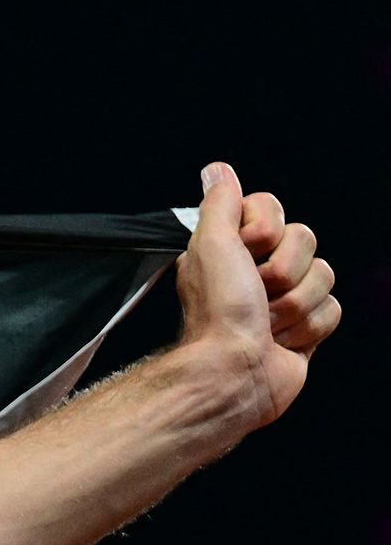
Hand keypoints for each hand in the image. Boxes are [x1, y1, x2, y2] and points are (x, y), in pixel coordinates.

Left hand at [175, 162, 338, 428]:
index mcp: (232, 246)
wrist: (233, 373)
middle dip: (283, 271)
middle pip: (306, 241)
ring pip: (325, 276)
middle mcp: (256, 270)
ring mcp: (284, 298)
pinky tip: (282, 341)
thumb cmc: (218, 313)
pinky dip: (309, 328)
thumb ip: (219, 204)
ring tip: (264, 323)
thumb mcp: (211, 244)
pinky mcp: (305, 327)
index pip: (274, 210)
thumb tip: (217, 170)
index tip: (246, 250)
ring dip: (294, 304)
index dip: (266, 230)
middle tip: (255, 293)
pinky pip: (333, 310)